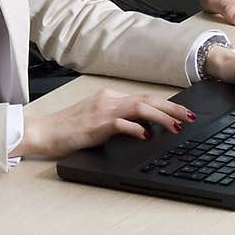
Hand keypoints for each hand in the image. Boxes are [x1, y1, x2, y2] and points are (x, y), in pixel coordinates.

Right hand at [21, 88, 195, 159]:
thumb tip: (145, 128)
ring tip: (178, 126)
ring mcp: (102, 110)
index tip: (184, 114)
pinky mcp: (96, 124)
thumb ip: (119, 121)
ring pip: (140, 107)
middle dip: (173, 109)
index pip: (145, 98)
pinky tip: (147, 136)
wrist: (43, 131)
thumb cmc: (67, 130)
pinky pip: (122, 123)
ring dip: (163, 117)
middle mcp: (109, 99)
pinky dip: (137, 128)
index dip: (167, 106)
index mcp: (110, 98)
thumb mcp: (97, 121)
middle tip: (191, 117)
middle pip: (148, 100)